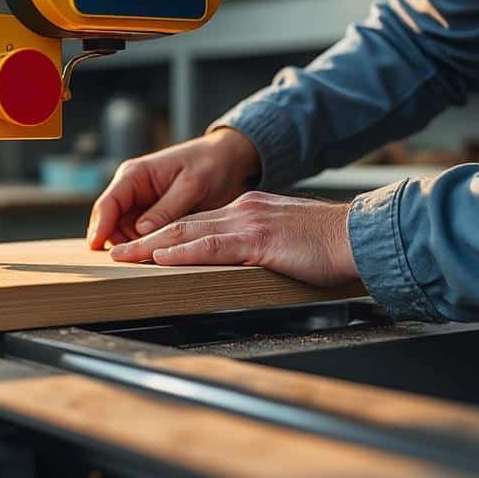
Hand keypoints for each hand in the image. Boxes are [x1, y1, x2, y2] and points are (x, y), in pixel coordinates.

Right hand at [87, 129, 261, 249]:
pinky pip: (141, 236)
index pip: (108, 203)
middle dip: (116, 242)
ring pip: (123, 233)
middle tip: (130, 263)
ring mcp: (140, 204)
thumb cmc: (209, 164)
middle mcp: (132, 190)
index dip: (99, 227)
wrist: (227, 159)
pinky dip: (145, 246)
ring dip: (132, 247)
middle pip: (110, 223)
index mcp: (135, 174)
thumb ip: (167, 208)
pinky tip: (157, 257)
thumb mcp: (191, 185)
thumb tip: (142, 232)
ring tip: (147, 263)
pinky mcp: (152, 216)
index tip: (96, 247)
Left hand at [108, 191, 359, 288]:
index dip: (165, 234)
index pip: (197, 223)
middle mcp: (244, 210)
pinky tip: (161, 257)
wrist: (361, 236)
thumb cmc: (332, 247)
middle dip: (146, 237)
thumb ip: (261, 250)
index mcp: (250, 211)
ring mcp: (250, 222)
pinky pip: (213, 246)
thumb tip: (244, 267)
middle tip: (117, 249)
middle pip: (183, 224)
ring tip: (124, 255)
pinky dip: (182, 252)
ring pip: (189, 232)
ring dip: (151, 245)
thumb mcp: (287, 244)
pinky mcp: (260, 239)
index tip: (141, 245)